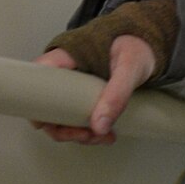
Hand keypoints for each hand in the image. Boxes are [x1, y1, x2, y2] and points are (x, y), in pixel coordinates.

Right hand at [32, 35, 157, 143]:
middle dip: (64, 129)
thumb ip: (116, 95)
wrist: (149, 45)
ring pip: (62, 117)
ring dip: (79, 134)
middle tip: (89, 136)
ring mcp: (72, 87)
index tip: (52, 125)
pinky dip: (90, 131)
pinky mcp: (84, 97)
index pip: (35, 81)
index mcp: (64, 58)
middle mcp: (63, 74)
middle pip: (46, 107)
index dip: (36, 106)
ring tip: (104, 137)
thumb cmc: (136, 47)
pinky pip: (78, 118)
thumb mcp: (129, 68)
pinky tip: (107, 134)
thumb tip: (99, 127)